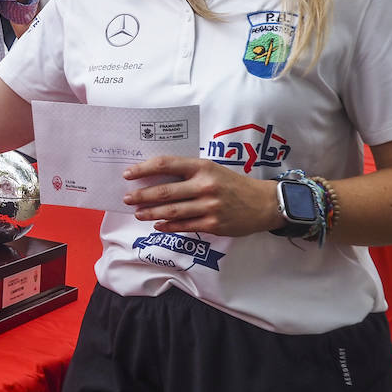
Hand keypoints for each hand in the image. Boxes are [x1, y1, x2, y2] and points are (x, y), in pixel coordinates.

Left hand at [121, 156, 280, 235]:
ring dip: (151, 213)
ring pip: (172, 211)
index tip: (128, 174)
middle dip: (141, 195)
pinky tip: (157, 225)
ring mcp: (209, 206)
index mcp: (202, 167)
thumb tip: (156, 176)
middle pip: (165, 191)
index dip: (144, 169)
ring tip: (138, 213)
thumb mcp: (212, 169)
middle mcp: (204, 186)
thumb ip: (188, 171)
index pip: (166, 164)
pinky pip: (184, 226)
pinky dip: (168, 226)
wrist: (264, 203)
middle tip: (127, 198)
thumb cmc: (233, 183)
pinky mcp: (213, 224)